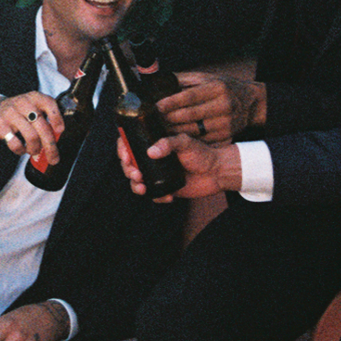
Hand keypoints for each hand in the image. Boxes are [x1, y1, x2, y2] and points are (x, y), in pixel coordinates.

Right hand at [0, 91, 64, 169]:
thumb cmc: (20, 112)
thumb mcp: (34, 108)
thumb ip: (46, 119)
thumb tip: (57, 139)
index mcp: (35, 97)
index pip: (49, 104)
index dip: (56, 118)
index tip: (60, 130)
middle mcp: (23, 103)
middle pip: (42, 126)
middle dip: (50, 146)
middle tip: (53, 158)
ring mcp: (11, 114)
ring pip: (31, 136)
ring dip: (35, 148)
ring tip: (34, 151)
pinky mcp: (0, 125)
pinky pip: (15, 143)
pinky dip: (21, 151)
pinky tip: (22, 149)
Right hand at [116, 128, 237, 201]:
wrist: (217, 173)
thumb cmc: (202, 153)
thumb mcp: (185, 143)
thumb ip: (168, 144)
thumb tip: (150, 152)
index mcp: (154, 143)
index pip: (130, 142)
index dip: (122, 148)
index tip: (125, 155)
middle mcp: (152, 158)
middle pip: (129, 163)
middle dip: (127, 169)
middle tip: (135, 173)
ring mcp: (157, 173)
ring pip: (136, 180)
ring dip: (135, 185)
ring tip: (143, 188)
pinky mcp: (164, 188)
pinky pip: (153, 194)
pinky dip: (156, 197)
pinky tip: (168, 196)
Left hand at [153, 72, 264, 143]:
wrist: (249, 103)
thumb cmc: (223, 88)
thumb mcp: (206, 78)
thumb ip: (183, 80)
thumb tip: (160, 82)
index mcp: (217, 88)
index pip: (190, 96)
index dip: (171, 102)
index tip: (157, 106)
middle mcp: (223, 105)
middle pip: (190, 115)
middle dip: (169, 118)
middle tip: (154, 119)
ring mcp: (226, 123)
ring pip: (194, 130)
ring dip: (174, 131)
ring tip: (161, 128)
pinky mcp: (225, 136)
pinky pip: (201, 140)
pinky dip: (186, 139)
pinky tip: (176, 136)